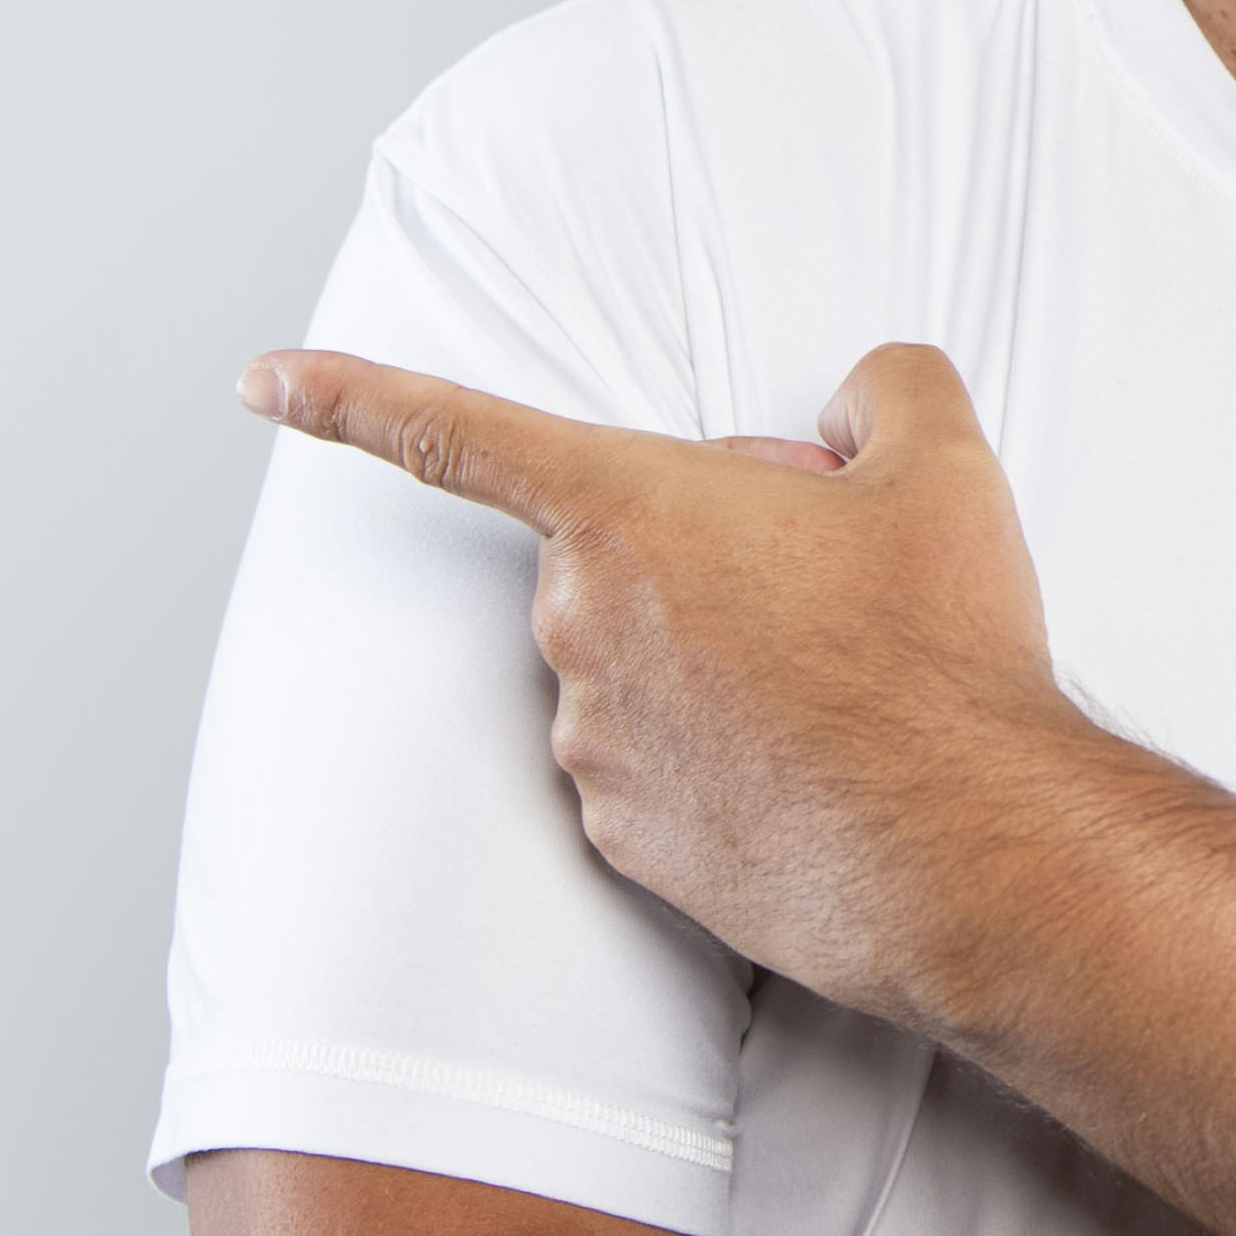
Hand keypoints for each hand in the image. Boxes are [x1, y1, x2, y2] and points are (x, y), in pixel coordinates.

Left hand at [238, 338, 1088, 1008]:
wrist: (972, 855)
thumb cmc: (944, 660)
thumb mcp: (944, 470)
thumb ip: (884, 385)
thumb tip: (853, 402)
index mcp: (628, 511)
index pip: (451, 431)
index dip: (347, 395)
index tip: (262, 380)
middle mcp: (579, 626)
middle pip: (612, 553)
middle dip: (700, 552)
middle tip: (826, 579)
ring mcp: (593, 744)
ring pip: (635, 663)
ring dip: (712, 657)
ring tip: (840, 688)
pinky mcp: (624, 842)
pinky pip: (654, 764)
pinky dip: (719, 755)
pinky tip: (813, 767)